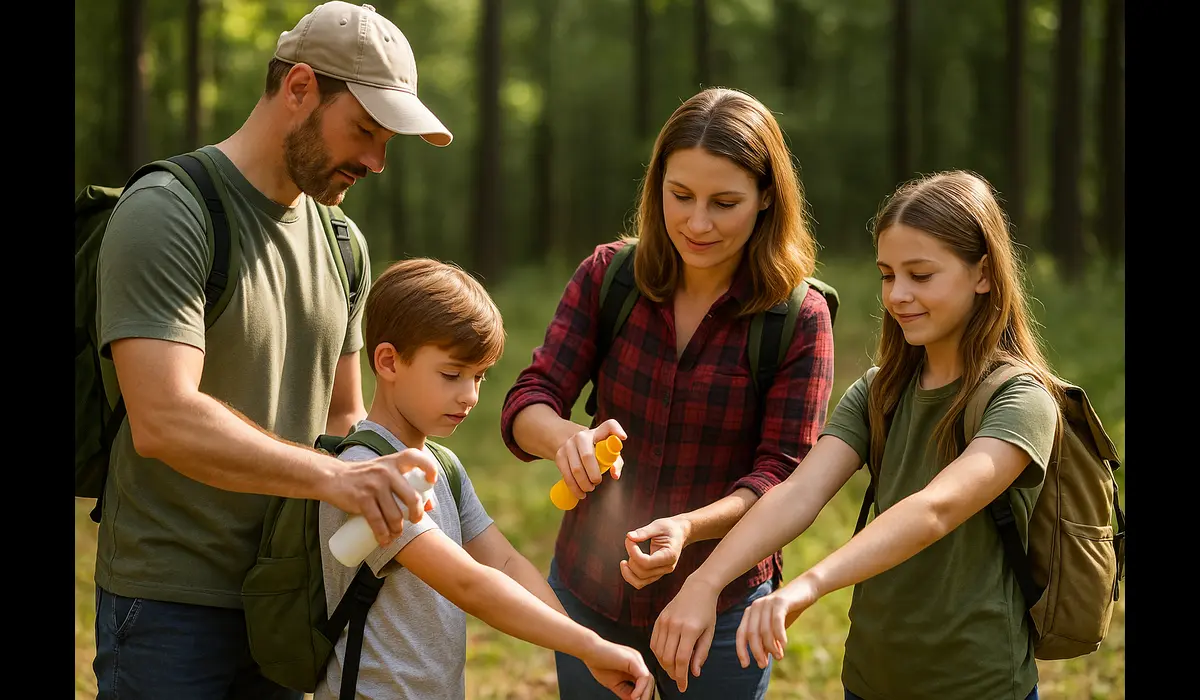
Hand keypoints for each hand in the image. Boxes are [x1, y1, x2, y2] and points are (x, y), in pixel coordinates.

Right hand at [328, 447, 440, 545]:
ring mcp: (374, 485)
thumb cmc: (364, 477)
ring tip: (395, 534)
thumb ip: (403, 483)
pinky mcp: (362, 498)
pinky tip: (384, 541)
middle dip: (416, 514)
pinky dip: (382, 535)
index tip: (432, 482)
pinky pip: (377, 522)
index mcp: (393, 462)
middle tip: (414, 521)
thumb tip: (430, 505)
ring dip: (397, 529)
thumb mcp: (384, 472)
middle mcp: (386, 471)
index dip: (429, 468)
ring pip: (395, 515)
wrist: (332, 477)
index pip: (415, 457)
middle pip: (412, 497)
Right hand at [554, 419, 627, 500]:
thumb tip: (615, 474)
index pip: (609, 426)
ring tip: (589, 488)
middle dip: (594, 474)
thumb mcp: (607, 452)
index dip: (616, 430)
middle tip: (597, 482)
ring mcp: (569, 444)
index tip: (623, 438)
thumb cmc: (595, 450)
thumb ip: (615, 462)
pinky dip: (574, 487)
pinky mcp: (559, 455)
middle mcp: (582, 435)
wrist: (571, 444)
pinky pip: (566, 474)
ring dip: (584, 483)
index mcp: (598, 432)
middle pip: (588, 456)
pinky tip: (580, 493)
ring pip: (576, 469)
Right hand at [582, 638, 654, 699]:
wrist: (589, 651)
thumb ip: (625, 692)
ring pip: (649, 680)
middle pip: (649, 681)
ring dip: (644, 694)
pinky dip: (640, 688)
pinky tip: (634, 696)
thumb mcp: (614, 683)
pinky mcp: (634, 660)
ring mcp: (636, 660)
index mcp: (633, 666)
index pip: (644, 682)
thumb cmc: (599, 663)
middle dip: (645, 696)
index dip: (642, 694)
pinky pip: (644, 676)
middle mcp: (637, 662)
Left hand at [620, 517, 688, 588]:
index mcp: (669, 556)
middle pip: (642, 573)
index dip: (633, 552)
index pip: (647, 563)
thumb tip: (629, 536)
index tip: (629, 539)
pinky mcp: (655, 574)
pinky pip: (640, 581)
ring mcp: (661, 573)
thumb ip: (644, 532)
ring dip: (628, 573)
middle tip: (629, 542)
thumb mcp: (658, 525)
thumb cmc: (669, 528)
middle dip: (631, 559)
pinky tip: (628, 564)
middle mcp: (666, 568)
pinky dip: (630, 575)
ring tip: (624, 561)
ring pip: (640, 582)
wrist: (679, 533)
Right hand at [650, 577, 719, 692]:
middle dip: (673, 673)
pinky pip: (653, 642)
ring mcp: (665, 621)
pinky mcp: (659, 619)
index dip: (682, 676)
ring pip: (658, 652)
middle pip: (668, 658)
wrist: (697, 588)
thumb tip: (694, 673)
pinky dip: (658, 654)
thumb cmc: (707, 612)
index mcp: (690, 629)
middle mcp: (675, 625)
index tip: (683, 687)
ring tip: (673, 670)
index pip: (681, 660)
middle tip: (679, 679)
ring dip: (664, 665)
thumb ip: (701, 654)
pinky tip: (665, 657)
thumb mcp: (709, 633)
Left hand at [735, 575, 819, 669]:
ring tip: (779, 657)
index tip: (745, 665)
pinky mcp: (780, 601)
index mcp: (751, 612)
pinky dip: (779, 636)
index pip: (741, 634)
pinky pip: (776, 622)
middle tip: (763, 665)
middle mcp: (755, 606)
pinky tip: (783, 645)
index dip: (741, 650)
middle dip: (757, 652)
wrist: (806, 589)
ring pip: (764, 630)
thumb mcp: (775, 627)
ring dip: (771, 647)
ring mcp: (767, 603)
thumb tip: (762, 658)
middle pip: (752, 634)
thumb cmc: (789, 611)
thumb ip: (767, 639)